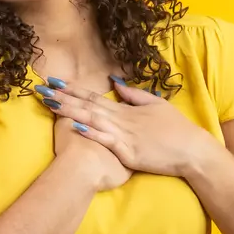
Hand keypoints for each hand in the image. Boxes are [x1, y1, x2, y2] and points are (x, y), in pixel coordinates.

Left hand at [39, 77, 213, 176]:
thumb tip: (114, 83)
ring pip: (92, 119)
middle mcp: (122, 119)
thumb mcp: (156, 105)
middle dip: (62, 97)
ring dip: (70, 111)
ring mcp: (124, 135)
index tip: (54, 81)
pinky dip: (91, 132)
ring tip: (50, 103)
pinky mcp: (128, 152)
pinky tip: (75, 126)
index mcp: (126, 109)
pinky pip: (106, 140)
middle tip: (40, 88)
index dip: (72, 89)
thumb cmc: (176, 130)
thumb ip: (133, 95)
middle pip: (86, 105)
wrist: (192, 151)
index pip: (93, 96)